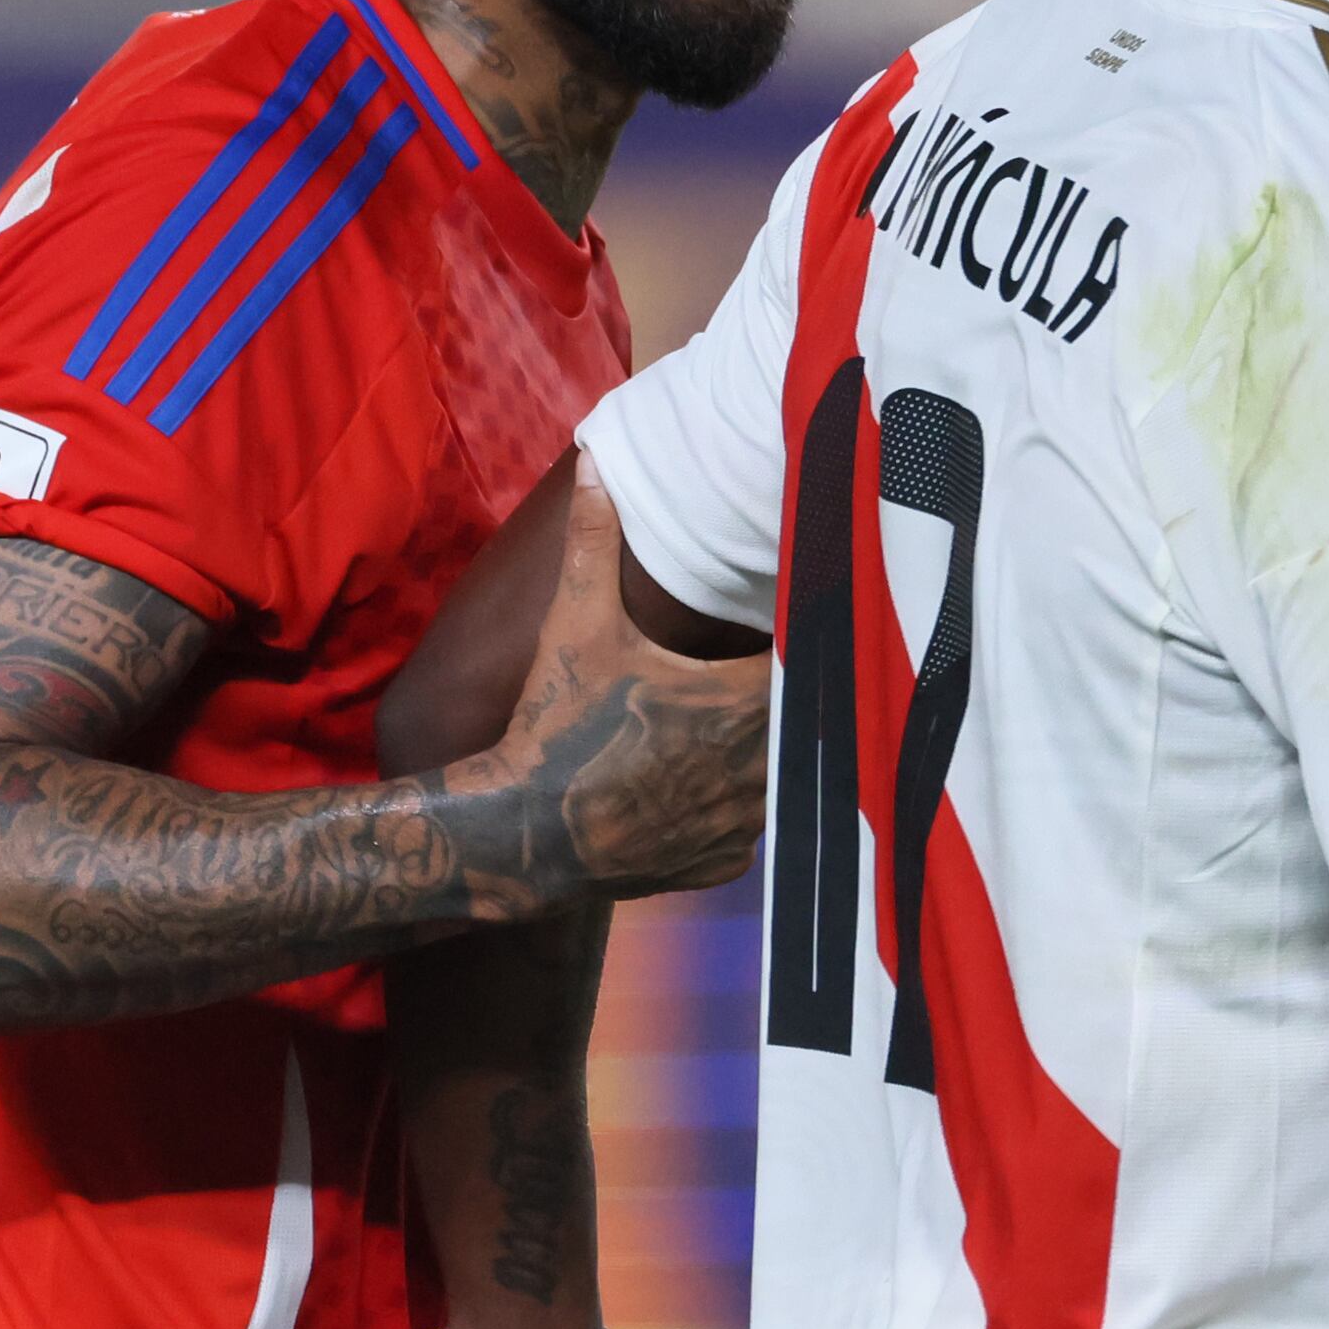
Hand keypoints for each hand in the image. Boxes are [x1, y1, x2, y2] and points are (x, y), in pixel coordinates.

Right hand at [479, 474, 764, 901]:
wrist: (521, 833)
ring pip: (783, 780)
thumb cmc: (555, 724)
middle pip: (805, 722)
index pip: (808, 660)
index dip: (802, 637)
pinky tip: (700, 789)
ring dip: (765, 755)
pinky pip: (751, 829)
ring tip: (731, 731)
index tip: (787, 622)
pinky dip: (733, 808)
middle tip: (762, 675)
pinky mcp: (723, 863)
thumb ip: (593, 542)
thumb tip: (593, 465)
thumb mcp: (575, 625)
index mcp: (739, 704)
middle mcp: (757, 770)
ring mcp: (744, 824)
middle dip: (787, 698)